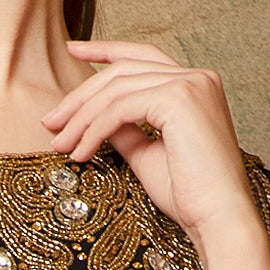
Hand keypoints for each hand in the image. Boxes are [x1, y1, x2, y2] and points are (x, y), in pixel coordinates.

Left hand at [42, 39, 258, 255]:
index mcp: (195, 84)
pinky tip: (80, 153)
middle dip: (81, 96)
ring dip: (81, 118)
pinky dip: (94, 130)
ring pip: (116, 89)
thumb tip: (91, 118)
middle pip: (122, 71)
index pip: (142, 57)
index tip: (71, 51)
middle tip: (50, 122)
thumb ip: (123, 129)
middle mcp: (197, 76)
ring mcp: (190, 84)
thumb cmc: (190, 197)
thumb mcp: (147, 154)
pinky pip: (120, 108)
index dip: (105, 50)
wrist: (220, 220)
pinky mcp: (179, 99)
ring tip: (59, 143)